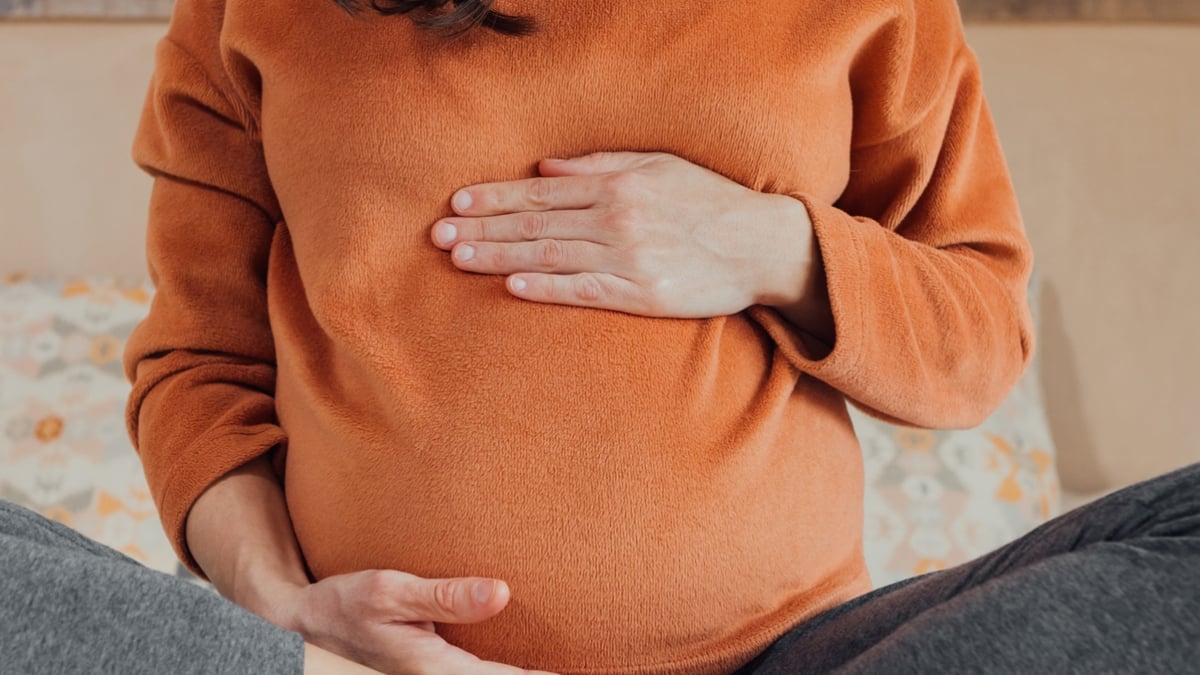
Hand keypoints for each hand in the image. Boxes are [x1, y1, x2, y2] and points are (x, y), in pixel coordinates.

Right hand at [277, 570, 556, 674]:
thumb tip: (501, 593)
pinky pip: (477, 674)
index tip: (574, 674)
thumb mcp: (391, 591)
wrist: (307, 622)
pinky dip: (503, 670)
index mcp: (433, 669)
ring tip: (562, 667)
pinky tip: (524, 661)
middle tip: (587, 669)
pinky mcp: (433, 669)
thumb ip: (446, 596)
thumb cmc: (347, 603)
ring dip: (519, 674)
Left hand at [430, 152, 819, 319]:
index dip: (494, 197)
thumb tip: (545, 167)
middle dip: (482, 229)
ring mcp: (629, 257)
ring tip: (460, 259)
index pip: (541, 191)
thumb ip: (600, 164)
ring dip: (500, 256)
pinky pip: (584, 290)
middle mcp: (617, 217)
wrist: (763, 246)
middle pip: (536, 222)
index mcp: (618, 184)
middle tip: (438, 237)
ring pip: (550, 255)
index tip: (456, 205)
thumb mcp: (659, 166)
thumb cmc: (710, 203)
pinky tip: (513, 285)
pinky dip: (547, 287)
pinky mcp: (642, 293)